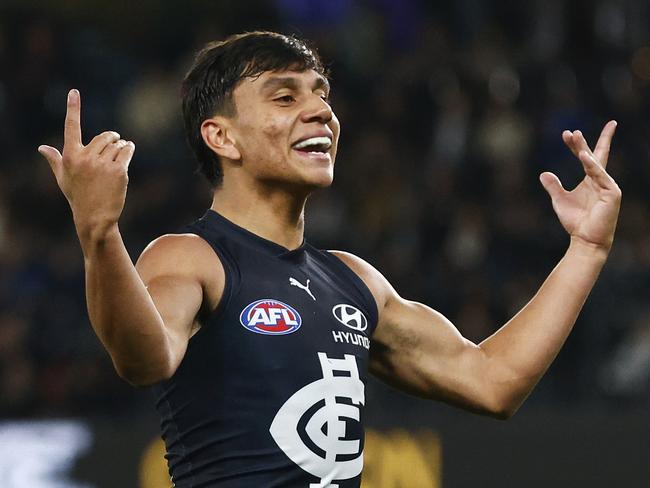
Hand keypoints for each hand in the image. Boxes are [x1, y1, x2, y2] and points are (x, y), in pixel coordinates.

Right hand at [38, 89, 134, 239]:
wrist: (95, 218)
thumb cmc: (78, 198)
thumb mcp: (63, 179)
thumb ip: (55, 160)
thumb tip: (41, 148)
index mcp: (70, 156)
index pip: (71, 127)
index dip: (73, 108)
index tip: (74, 92)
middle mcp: (85, 158)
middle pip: (104, 136)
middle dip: (111, 139)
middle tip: (113, 146)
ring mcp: (103, 164)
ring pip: (117, 143)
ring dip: (121, 145)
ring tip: (120, 154)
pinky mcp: (119, 171)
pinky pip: (127, 151)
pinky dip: (129, 149)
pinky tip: (129, 150)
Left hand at [540, 121, 620, 253]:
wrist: (586, 240)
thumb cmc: (575, 221)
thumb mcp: (560, 201)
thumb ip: (553, 186)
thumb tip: (543, 173)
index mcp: (591, 180)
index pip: (586, 156)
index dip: (577, 145)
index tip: (568, 133)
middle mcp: (601, 180)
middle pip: (592, 155)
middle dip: (581, 143)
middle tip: (570, 132)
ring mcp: (608, 185)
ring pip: (595, 163)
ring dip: (584, 150)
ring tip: (574, 136)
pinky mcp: (612, 193)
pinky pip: (600, 176)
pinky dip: (592, 166)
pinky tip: (583, 155)